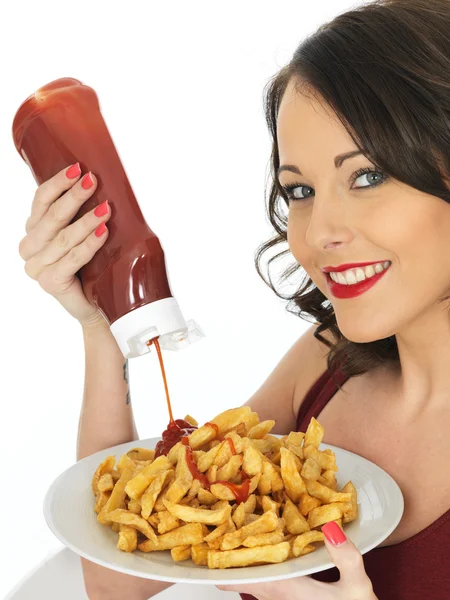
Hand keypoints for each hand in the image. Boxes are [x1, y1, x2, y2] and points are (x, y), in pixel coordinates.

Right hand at [19, 163, 110, 327]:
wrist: (98, 305)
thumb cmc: (92, 267)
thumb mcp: (83, 235)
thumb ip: (80, 214)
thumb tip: (98, 180)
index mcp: (34, 231)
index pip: (40, 201)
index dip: (57, 184)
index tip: (77, 168)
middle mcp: (31, 248)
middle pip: (51, 217)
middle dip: (74, 197)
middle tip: (93, 181)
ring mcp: (37, 267)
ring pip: (64, 238)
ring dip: (86, 220)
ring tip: (106, 209)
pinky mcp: (50, 283)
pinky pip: (72, 258)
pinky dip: (89, 245)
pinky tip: (103, 233)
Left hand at [217, 522, 377, 599]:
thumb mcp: (358, 588)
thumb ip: (346, 559)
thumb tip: (330, 527)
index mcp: (292, 591)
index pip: (255, 578)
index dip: (232, 568)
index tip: (210, 558)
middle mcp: (286, 599)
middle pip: (253, 583)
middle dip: (235, 568)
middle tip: (215, 550)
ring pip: (263, 588)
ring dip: (250, 572)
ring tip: (235, 554)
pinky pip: (275, 590)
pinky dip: (266, 577)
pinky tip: (271, 566)